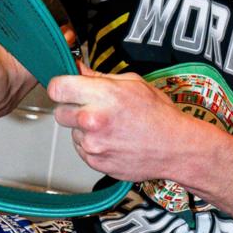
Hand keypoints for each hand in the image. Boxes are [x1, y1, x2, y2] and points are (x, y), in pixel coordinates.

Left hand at [48, 64, 190, 181]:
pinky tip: (113, 139)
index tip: (67, 87)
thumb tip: (78, 69)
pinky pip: (82, 149)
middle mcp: (92, 121)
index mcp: (101, 96)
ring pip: (72, 132)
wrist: (175, 148)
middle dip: (72, 108)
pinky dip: (92, 144)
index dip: (61, 86)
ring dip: (83, 128)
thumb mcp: (132, 83)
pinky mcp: (95, 163)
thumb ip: (99, 77)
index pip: (57, 88)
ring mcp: (92, 145)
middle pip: (59, 112)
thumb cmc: (159, 115)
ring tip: (110, 126)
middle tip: (92, 107)